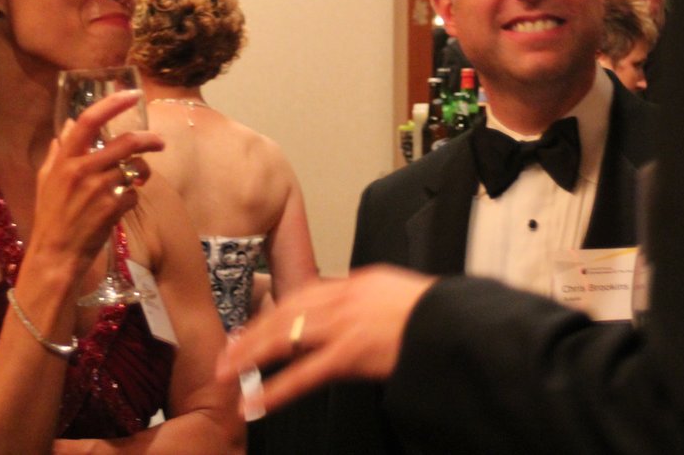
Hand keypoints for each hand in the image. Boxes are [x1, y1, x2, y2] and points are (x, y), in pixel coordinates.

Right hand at [31, 90, 163, 265]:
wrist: (56, 254)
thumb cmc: (50, 216)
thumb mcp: (46, 180)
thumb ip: (59, 151)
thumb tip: (68, 124)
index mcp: (65, 160)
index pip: (88, 121)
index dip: (112, 104)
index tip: (133, 94)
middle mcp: (82, 170)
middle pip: (125, 142)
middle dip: (149, 139)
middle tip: (159, 142)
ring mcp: (99, 190)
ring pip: (135, 169)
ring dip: (142, 172)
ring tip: (138, 178)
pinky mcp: (112, 209)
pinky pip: (134, 193)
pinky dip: (132, 197)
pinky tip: (121, 205)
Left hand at [215, 266, 435, 414]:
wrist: (457, 325)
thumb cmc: (435, 316)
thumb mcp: (397, 295)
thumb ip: (368, 303)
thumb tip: (350, 318)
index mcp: (357, 282)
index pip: (304, 293)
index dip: (273, 312)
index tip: (252, 326)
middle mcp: (345, 296)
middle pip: (285, 311)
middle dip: (252, 333)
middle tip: (226, 351)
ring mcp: (346, 323)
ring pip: (286, 336)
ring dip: (252, 356)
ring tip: (227, 375)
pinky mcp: (351, 352)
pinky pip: (305, 373)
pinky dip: (278, 389)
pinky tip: (258, 402)